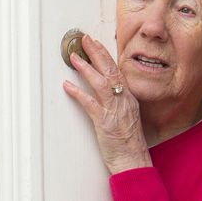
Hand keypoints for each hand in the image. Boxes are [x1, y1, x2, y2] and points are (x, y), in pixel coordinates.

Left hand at [62, 33, 150, 173]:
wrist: (134, 160)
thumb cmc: (129, 143)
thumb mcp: (127, 118)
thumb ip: (118, 103)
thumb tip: (108, 93)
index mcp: (129, 98)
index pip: (117, 71)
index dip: (105, 55)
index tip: (96, 43)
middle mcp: (123, 100)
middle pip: (110, 71)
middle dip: (97, 53)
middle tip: (85, 39)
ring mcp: (115, 110)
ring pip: (101, 83)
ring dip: (86, 68)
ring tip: (74, 58)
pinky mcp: (105, 122)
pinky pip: (90, 104)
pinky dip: (78, 93)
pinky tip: (67, 86)